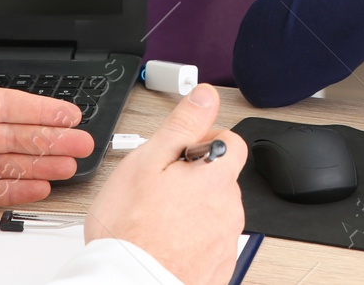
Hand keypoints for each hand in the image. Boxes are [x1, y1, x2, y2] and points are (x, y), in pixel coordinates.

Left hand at [0, 42, 94, 235]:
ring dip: (38, 165)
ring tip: (67, 167)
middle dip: (49, 139)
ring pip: (5, 163)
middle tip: (79, 144)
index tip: (67, 114)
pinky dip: (12, 189)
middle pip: (12, 136)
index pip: (5, 106)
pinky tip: (35, 188)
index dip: (40, 109)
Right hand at [85, 84, 246, 284]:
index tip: (180, 153)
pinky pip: (208, 244)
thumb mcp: (149, 161)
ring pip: (213, 212)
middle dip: (194, 179)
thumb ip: (183, 124)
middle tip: (158, 190)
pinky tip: (164, 244)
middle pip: (220, 179)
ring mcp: (225, 242)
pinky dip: (191, 241)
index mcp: (217, 176)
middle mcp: (230, 208)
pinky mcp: (218, 269)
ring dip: (192, 211)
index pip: (232, 142)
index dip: (204, 140)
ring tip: (156, 221)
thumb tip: (206, 95)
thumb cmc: (131, 230)